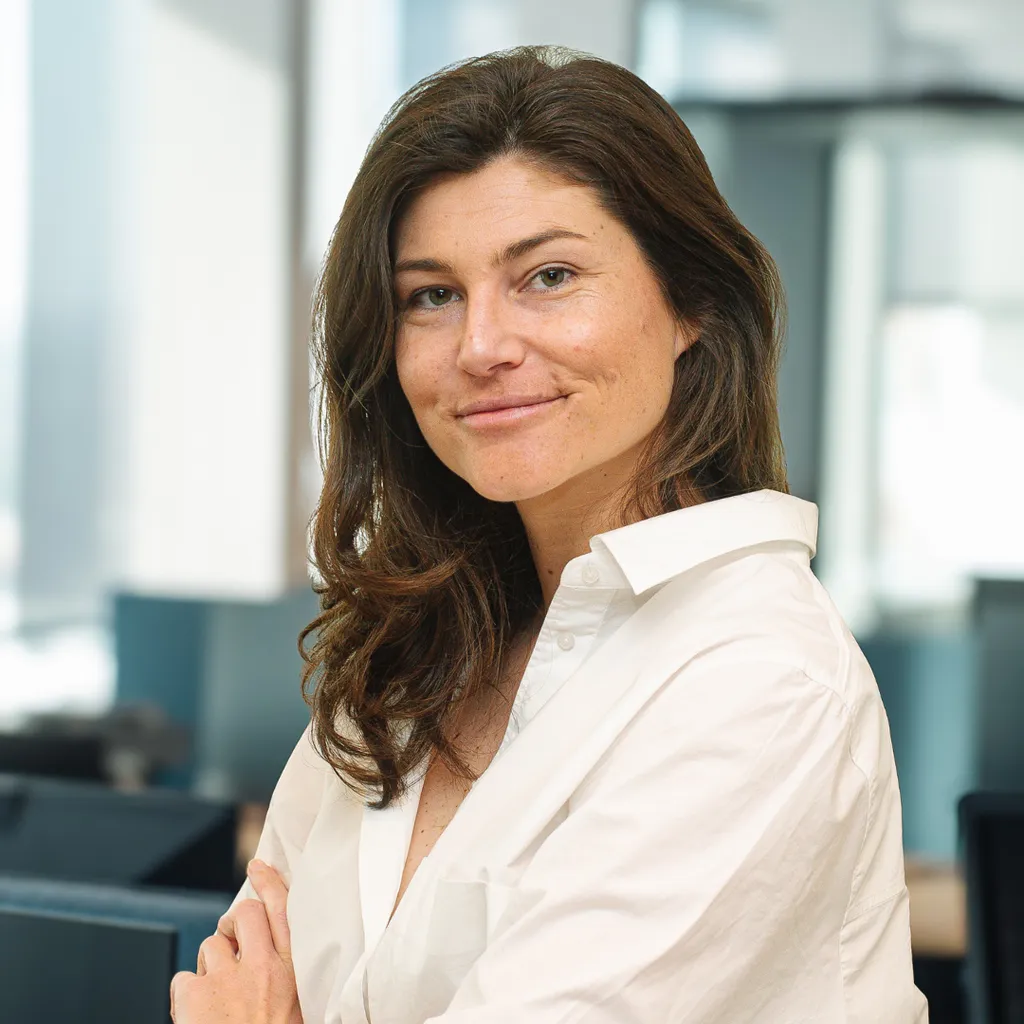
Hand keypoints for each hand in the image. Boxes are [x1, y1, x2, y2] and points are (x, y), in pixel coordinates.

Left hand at [170, 860, 301, 1023]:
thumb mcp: (298, 1009)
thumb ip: (286, 980)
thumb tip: (271, 959)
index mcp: (294, 973)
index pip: (283, 910)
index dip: (269, 882)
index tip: (259, 866)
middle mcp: (263, 968)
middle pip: (244, 913)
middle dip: (235, 921)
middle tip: (233, 941)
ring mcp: (227, 980)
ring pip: (211, 945)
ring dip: (210, 965)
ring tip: (216, 997)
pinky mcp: (195, 997)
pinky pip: (183, 978)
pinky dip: (184, 995)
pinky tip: (195, 1016)